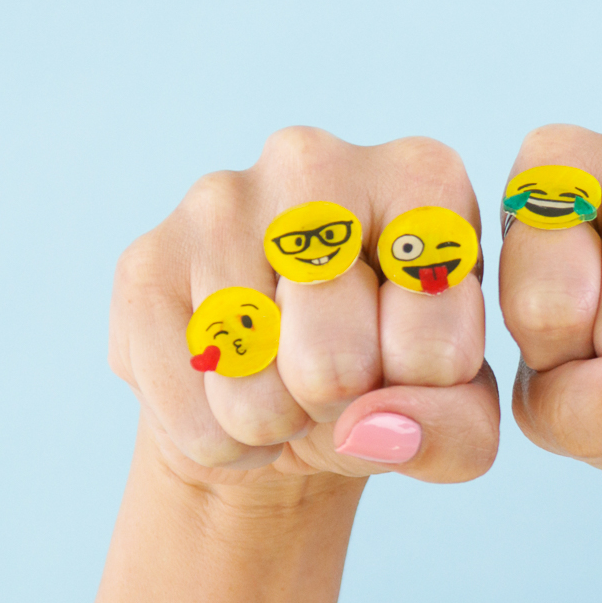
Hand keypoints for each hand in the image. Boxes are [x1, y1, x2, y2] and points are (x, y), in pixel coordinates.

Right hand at [111, 127, 498, 489]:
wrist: (279, 399)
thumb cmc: (388, 383)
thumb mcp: (456, 418)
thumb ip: (456, 432)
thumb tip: (374, 429)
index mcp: (423, 178)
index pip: (435, 347)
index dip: (420, 392)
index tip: (407, 358)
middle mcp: (317, 161)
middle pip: (336, 364)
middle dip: (338, 406)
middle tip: (336, 378)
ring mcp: (219, 201)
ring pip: (255, 396)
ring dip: (275, 426)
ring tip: (284, 385)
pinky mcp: (145, 261)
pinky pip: (191, 414)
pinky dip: (218, 441)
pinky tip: (228, 395)